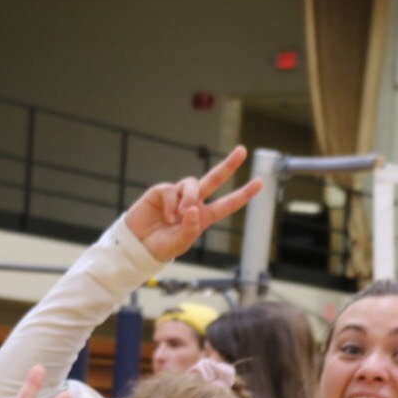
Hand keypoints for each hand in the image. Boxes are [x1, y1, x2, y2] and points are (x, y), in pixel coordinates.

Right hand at [125, 146, 263, 262]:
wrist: (137, 245)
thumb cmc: (161, 247)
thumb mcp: (180, 244)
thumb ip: (190, 229)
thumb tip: (194, 208)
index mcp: (204, 217)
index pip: (227, 204)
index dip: (243, 194)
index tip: (260, 183)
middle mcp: (194, 203)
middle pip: (214, 179)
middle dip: (229, 165)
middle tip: (242, 151)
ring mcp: (178, 195)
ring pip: (193, 184)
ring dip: (190, 198)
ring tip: (181, 215)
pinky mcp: (162, 192)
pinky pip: (172, 190)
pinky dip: (172, 204)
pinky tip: (168, 216)